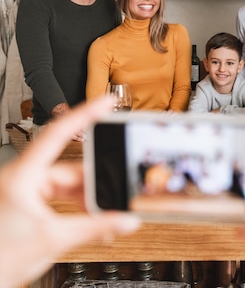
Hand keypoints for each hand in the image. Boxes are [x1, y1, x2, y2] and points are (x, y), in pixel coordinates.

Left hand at [0, 97, 140, 286]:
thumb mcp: (54, 239)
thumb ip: (96, 228)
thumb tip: (124, 220)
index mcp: (23, 176)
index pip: (59, 134)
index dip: (86, 114)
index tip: (106, 102)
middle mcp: (22, 178)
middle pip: (68, 165)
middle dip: (94, 178)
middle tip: (115, 185)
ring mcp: (23, 190)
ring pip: (65, 182)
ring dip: (85, 195)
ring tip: (103, 211)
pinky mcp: (26, 203)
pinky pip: (58, 194)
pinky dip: (75, 204)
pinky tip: (89, 215)